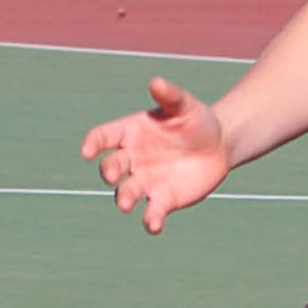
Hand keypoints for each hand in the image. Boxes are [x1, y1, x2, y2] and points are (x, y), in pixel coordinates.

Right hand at [81, 75, 229, 233]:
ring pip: (126, 192)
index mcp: (130, 132)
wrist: (219, 145)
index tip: (88, 151)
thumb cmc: (196, 120)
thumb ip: (170, 96)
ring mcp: (145, 180)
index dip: (93, 143)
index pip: (103, 137)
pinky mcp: (163, 199)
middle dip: (109, 172)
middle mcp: (132, 158)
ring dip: (123, 198)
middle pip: (111, 167)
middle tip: (113, 176)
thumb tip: (156, 82)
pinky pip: (152, 212)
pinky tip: (153, 226)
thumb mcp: (185, 105)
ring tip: (125, 204)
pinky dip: (150, 220)